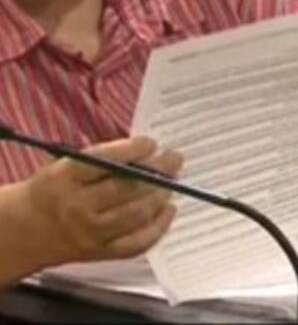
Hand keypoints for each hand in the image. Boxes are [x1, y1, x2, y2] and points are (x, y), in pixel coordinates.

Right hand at [19, 136, 182, 269]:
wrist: (25, 230)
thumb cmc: (54, 189)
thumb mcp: (66, 165)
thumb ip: (102, 158)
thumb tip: (148, 151)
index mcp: (64, 178)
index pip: (103, 161)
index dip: (132, 150)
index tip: (151, 143)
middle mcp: (76, 207)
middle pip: (125, 188)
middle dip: (157, 171)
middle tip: (174, 160)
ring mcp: (89, 233)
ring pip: (135, 214)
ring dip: (160, 196)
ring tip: (172, 182)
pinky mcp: (99, 253)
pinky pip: (136, 243)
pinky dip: (158, 227)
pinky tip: (169, 210)